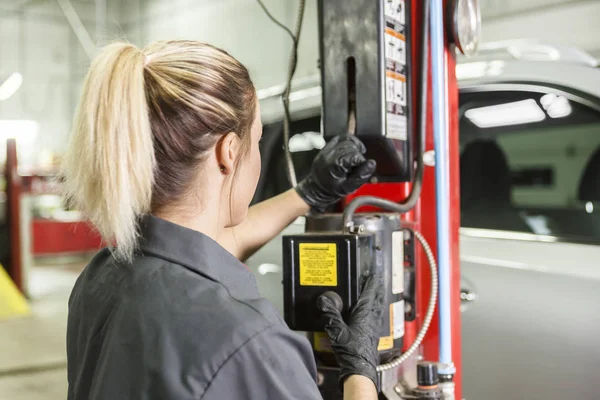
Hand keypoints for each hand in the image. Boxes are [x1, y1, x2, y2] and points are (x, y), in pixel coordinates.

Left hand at [295, 134, 375, 211]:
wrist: (315, 190)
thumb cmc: (330, 191)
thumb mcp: (348, 188)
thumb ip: (361, 176)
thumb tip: (372, 163)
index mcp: (334, 164)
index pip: (355, 155)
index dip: (361, 162)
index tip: (359, 170)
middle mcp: (329, 154)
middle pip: (352, 147)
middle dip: (357, 155)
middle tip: (356, 167)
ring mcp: (326, 150)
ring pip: (346, 140)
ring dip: (354, 148)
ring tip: (355, 158)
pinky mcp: (326, 148)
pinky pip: (339, 138)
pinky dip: (348, 141)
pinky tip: (352, 148)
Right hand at [317, 275, 383, 389]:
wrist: (359, 370)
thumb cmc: (351, 352)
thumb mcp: (336, 330)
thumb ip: (330, 314)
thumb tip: (323, 300)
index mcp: (365, 315)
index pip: (370, 294)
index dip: (371, 283)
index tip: (373, 274)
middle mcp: (371, 320)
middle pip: (376, 300)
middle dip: (376, 290)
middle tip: (377, 281)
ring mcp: (373, 328)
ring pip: (376, 309)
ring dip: (376, 300)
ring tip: (375, 294)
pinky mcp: (371, 336)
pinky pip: (374, 318)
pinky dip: (373, 311)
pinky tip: (369, 315)